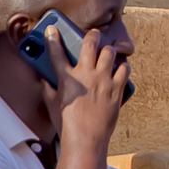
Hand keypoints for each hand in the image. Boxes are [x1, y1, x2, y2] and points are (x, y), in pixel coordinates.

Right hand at [44, 24, 129, 149]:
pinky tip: (119, 69)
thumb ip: (48, 89)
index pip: (56, 54)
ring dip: (108, 51)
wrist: (86, 139)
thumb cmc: (67, 124)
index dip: (53, 39)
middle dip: (92, 35)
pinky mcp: (117, 88)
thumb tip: (44, 78)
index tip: (52, 28)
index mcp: (66, 79)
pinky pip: (124, 68)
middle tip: (93, 34)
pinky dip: (122, 67)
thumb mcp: (52, 105)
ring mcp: (103, 80)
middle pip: (90, 44)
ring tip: (106, 54)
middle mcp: (86, 75)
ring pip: (109, 52)